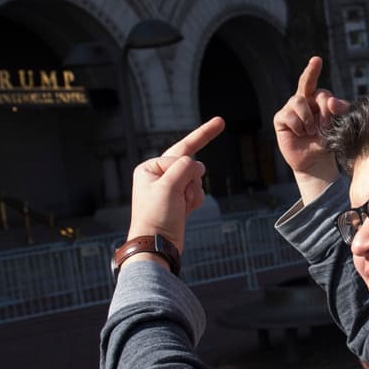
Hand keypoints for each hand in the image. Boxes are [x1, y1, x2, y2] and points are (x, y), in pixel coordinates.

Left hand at [125, 117, 224, 254]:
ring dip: (194, 192)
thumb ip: (185, 167)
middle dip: (194, 172)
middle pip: (187, 162)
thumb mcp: (169, 186)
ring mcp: (168, 189)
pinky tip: (185, 212)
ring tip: (182, 207)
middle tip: (220, 122)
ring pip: (195, 179)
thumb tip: (199, 165)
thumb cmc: (157, 217)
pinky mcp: (177, 201)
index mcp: (149, 168)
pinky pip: (196, 192)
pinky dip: (195, 200)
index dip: (187, 168)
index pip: (178, 156)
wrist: (157, 246)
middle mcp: (157, 176)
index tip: (185, 180)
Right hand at [272, 56, 349, 202]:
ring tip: (311, 131)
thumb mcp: (336, 126)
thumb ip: (338, 112)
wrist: (315, 160)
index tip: (324, 78)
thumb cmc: (326, 141)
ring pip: (299, 101)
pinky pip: (289, 115)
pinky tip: (300, 133)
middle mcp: (304, 101)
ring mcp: (290, 109)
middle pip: (306, 82)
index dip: (323, 90)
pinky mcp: (281, 119)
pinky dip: (298, 126)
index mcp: (318, 101)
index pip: (321, 90)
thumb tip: (332, 101)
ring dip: (308, 118)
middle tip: (316, 60)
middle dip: (311, 70)